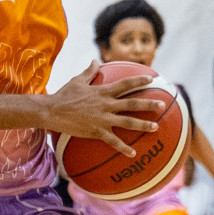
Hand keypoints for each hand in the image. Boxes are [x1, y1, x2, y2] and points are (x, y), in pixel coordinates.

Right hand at [43, 61, 163, 156]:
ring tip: (155, 127)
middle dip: (148, 104)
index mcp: (102, 91)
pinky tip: (133, 153)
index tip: (152, 80)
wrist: (51, 111)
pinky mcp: (96, 131)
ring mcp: (102, 118)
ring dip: (143, 124)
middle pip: (132, 103)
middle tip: (162, 105)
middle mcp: (106, 104)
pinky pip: (113, 141)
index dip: (139, 81)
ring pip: (127, 122)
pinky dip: (123, 148)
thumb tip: (95, 61)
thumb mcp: (77, 80)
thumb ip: (89, 72)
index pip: (125, 84)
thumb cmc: (63, 95)